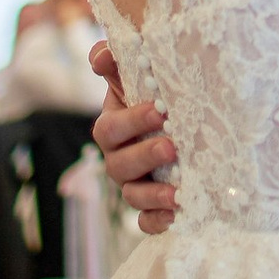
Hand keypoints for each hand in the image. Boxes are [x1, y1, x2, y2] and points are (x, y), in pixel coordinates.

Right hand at [90, 41, 177, 233]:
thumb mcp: (135, 76)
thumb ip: (117, 61)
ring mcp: (133, 184)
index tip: (160, 110)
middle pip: (120, 164)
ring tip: (177, 193)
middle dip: (145, 156)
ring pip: (132, 195)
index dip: (131, 121)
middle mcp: (119, 158)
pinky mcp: (150, 207)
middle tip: (171, 146)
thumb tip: (101, 56)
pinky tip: (176, 216)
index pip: (111, 127)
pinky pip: (145, 221)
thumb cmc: (153, 94)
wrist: (176, 123)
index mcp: (113, 126)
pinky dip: (157, 222)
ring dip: (152, 195)